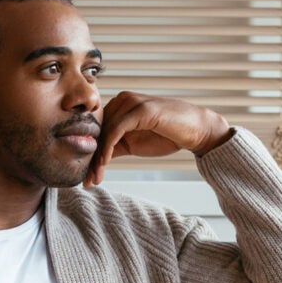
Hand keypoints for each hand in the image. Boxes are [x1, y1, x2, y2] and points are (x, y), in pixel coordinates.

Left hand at [86, 92, 231, 186]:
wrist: (195, 130)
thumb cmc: (167, 135)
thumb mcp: (134, 143)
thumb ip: (115, 147)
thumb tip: (95, 161)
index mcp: (119, 106)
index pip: (97, 131)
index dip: (90, 154)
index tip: (86, 176)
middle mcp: (122, 100)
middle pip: (98, 132)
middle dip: (91, 159)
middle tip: (87, 181)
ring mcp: (131, 102)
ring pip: (105, 132)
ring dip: (98, 158)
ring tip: (95, 177)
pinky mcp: (141, 109)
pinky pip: (117, 130)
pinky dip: (108, 148)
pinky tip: (105, 164)